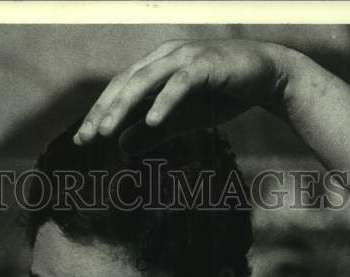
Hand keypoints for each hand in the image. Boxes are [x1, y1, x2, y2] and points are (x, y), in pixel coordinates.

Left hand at [74, 39, 297, 152]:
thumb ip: (153, 133)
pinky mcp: (206, 65)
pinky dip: (164, 101)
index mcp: (156, 66)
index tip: (82, 141)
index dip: (99, 113)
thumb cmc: (222, 95)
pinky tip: (151, 122)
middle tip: (86, 139)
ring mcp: (185, 57)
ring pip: (146, 81)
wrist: (267, 78)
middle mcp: (165, 56)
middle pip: (125, 83)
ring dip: (124, 106)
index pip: (119, 89)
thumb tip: (122, 148)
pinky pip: (180, 83)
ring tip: (108, 131)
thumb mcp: (182, 120)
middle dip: (103, 111)